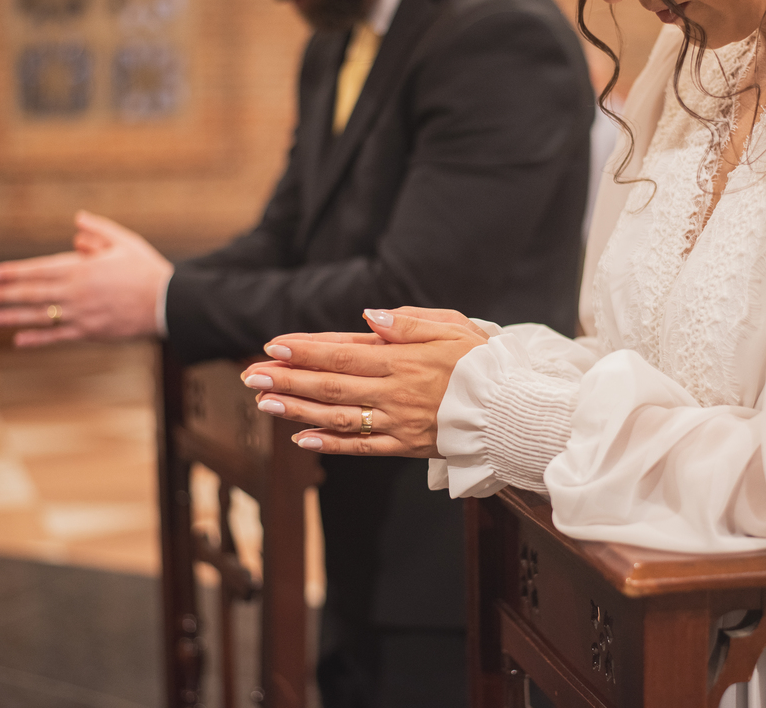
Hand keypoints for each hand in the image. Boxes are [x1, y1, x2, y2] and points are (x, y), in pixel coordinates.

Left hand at [0, 211, 173, 346]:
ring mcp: (81, 315)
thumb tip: (76, 222)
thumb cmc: (147, 270)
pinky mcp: (90, 332)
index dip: (14, 272)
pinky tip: (18, 340)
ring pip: (39, 316)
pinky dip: (37, 339)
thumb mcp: (124, 242)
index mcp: (82, 269)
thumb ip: (98, 231)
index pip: (39, 269)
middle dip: (3, 295)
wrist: (168, 302)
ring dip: (12, 317)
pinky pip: (58, 336)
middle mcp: (76, 293)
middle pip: (32, 293)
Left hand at [240, 307, 489, 456]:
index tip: (272, 346)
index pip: (343, 354)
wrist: (514, 410)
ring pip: (339, 418)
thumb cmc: (485, 362)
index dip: (305, 351)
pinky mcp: (407, 446)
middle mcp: (395, 392)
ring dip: (297, 412)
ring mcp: (399, 422)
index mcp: (403, 360)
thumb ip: (410, 322)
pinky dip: (331, 445)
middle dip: (287, 381)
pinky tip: (302, 440)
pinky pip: (363, 447)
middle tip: (251, 376)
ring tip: (264, 404)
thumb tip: (370, 318)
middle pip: (330, 387)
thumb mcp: (453, 328)